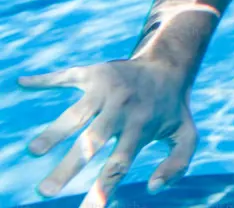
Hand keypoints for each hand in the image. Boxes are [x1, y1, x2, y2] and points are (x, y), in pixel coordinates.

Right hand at [18, 57, 196, 206]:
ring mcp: (107, 89)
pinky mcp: (95, 72)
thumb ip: (178, 164)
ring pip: (76, 113)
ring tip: (34, 150)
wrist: (169, 65)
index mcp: (141, 128)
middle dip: (68, 167)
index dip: (103, 189)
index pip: (119, 164)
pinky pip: (67, 76)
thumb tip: (152, 188)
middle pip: (91, 142)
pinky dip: (45, 79)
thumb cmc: (172, 108)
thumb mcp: (186, 136)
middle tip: (46, 191)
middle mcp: (122, 109)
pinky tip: (24, 82)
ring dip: (53, 132)